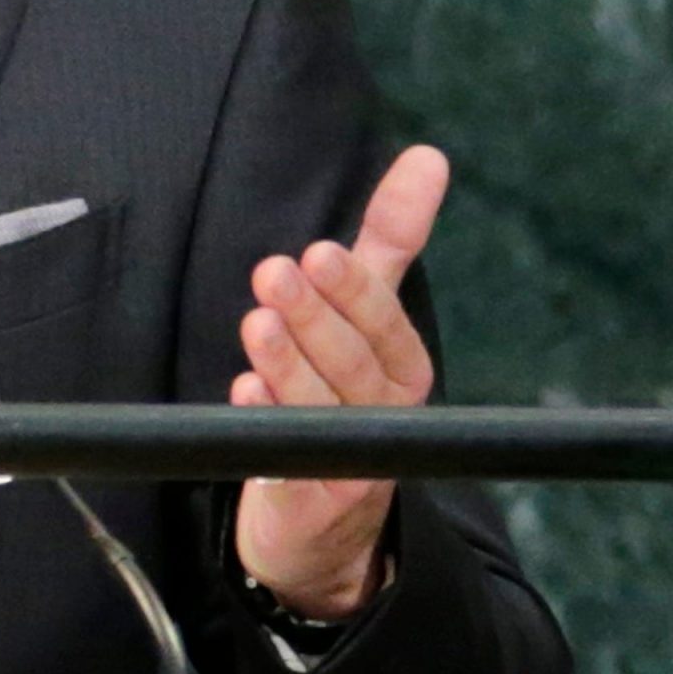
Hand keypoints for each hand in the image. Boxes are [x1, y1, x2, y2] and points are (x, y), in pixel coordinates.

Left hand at [230, 146, 445, 620]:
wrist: (319, 518)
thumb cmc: (342, 391)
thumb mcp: (366, 313)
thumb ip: (390, 239)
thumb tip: (427, 155)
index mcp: (400, 369)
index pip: (387, 328)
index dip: (356, 294)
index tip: (320, 252)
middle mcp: (383, 417)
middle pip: (355, 367)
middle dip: (317, 318)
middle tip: (275, 272)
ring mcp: (350, 464)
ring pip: (322, 411)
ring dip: (289, 365)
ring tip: (258, 322)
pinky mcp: (307, 502)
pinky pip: (288, 464)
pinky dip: (267, 425)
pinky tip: (245, 394)